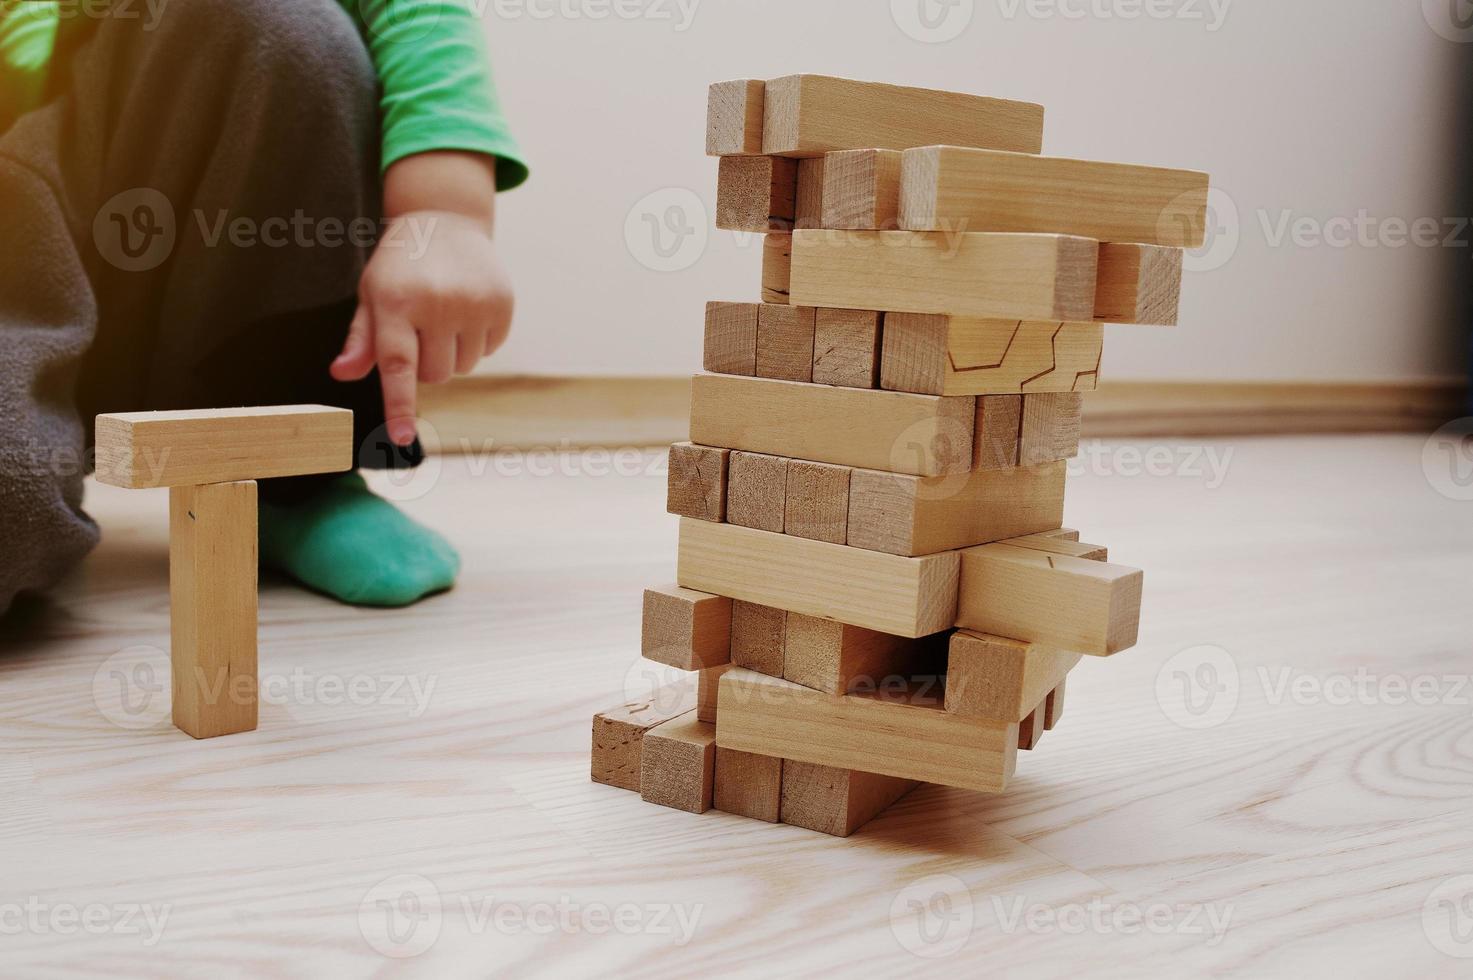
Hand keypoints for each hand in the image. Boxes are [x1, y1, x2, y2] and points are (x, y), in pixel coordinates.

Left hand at [330, 152, 509, 446]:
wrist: (446, 220)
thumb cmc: (400, 266)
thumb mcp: (372, 294)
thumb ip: (361, 339)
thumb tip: (342, 374)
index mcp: (396, 302)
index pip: (397, 366)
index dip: (399, 405)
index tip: (402, 437)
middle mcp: (437, 303)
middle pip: (435, 375)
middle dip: (427, 363)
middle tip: (422, 329)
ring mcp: (473, 303)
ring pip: (463, 367)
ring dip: (453, 354)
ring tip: (445, 317)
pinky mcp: (501, 303)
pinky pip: (488, 351)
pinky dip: (478, 341)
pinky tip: (468, 311)